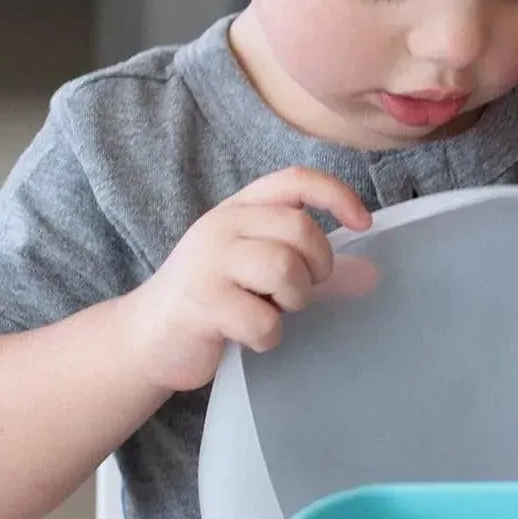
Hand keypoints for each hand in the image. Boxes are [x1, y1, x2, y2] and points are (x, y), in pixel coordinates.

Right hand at [123, 167, 375, 391]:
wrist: (145, 338)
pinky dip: (267, 337)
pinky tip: (248, 336)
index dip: (337, 195)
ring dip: (293, 301)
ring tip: (272, 310)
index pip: (295, 180)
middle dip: (317, 266)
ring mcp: (208, 262)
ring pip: (285, 270)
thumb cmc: (212, 299)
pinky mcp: (201, 303)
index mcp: (239, 209)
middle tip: (301, 289)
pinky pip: (263, 321)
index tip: (363, 224)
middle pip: (300, 230)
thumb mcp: (256, 269)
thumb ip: (307, 264)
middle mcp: (222, 226)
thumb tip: (371, 276)